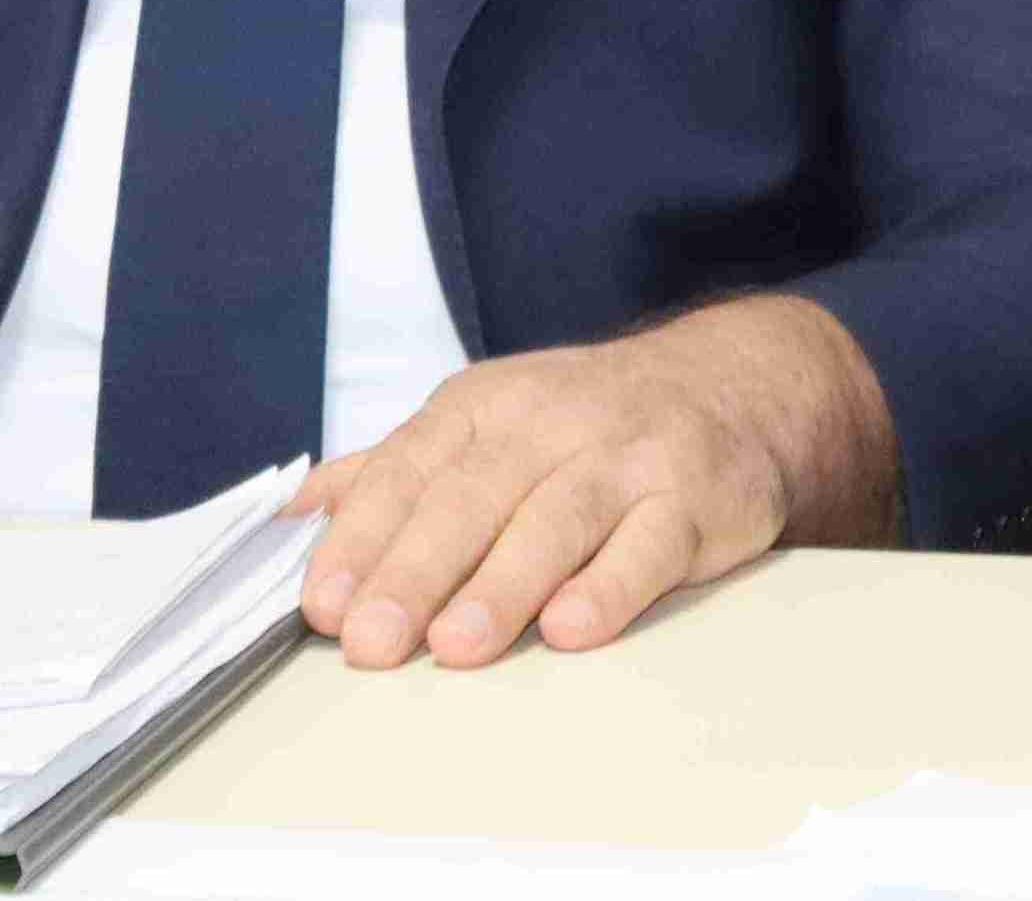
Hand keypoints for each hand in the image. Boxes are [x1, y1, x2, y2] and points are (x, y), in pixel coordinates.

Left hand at [292, 294, 895, 670]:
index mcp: (487, 404)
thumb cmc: (589, 423)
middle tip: (372, 642)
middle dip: (415, 571)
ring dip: (503, 584)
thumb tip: (296, 516)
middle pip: (473, 495)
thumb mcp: (488, 422)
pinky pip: (650, 544)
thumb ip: (395, 470)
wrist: (735, 386)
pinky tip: (572, 625)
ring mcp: (628, 456)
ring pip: (556, 519)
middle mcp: (553, 421)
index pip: (409, 468)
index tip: (323, 605)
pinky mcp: (695, 497)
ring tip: (455, 645)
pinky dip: (610, 585)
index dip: (361, 538)